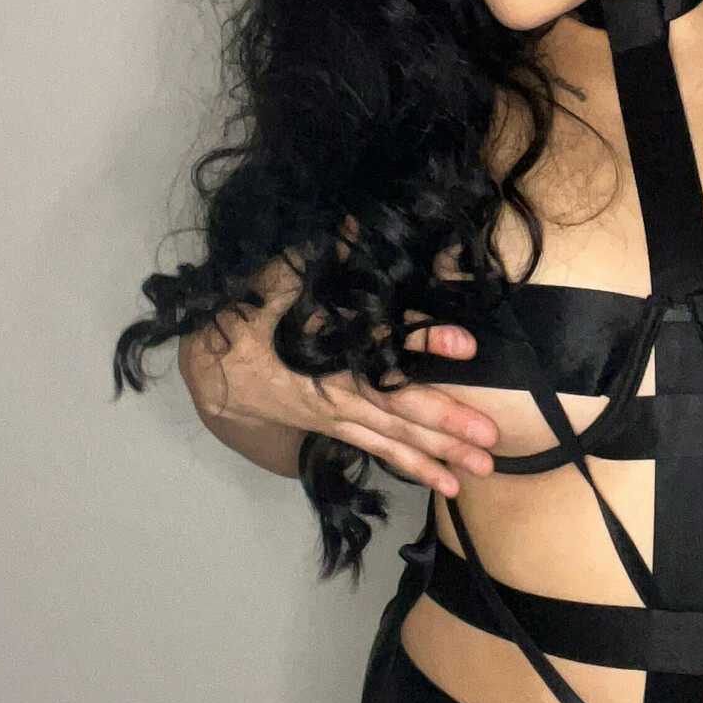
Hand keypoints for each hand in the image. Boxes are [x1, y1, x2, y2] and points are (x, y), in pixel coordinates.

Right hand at [177, 257, 498, 494]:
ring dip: (439, 454)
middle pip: (400, 406)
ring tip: (480, 471)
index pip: (384, 343)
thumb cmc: (254, 314)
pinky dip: (412, 466)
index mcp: (330, 346)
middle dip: (446, 421)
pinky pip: (379, 451)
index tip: (466, 346)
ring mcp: (339, 413)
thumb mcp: (286, 278)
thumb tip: (359, 220)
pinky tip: (444, 481)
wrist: (212, 366)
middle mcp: (339, 387)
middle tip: (490, 438)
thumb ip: (329, 255)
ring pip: (395, 437)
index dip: (426, 341)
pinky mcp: (336, 428)